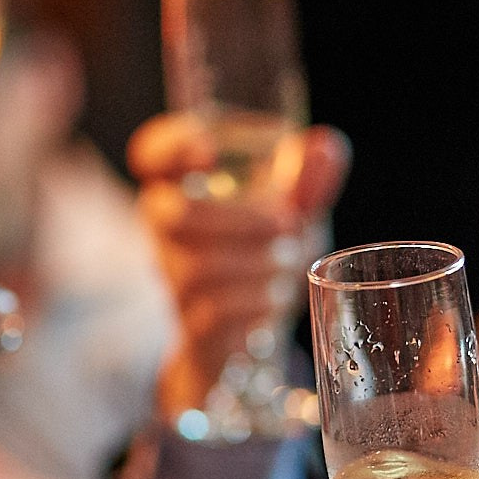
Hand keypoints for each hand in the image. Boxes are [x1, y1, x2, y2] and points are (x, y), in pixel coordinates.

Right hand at [127, 116, 350, 417]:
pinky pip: (216, 312)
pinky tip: (277, 296)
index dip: (173, 147)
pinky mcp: (193, 324)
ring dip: (260, 263)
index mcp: (182, 186)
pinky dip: (258, 302)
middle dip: (241, 219)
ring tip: (290, 263)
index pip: (151, 153)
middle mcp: (165, 229)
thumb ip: (307, 180)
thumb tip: (326, 146)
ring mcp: (174, 278)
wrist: (248, 332)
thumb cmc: (265, 253)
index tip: (210, 152)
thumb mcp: (293, 212)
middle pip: (176, 216)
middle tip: (290, 223)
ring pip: (201, 268)